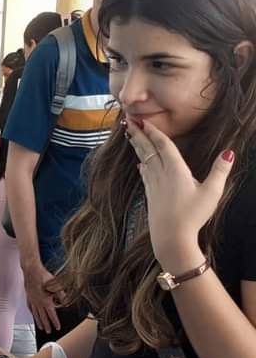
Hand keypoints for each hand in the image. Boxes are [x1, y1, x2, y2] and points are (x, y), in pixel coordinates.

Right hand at [22, 263, 63, 333]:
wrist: (31, 270)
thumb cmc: (43, 276)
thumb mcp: (56, 285)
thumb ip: (61, 295)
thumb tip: (65, 302)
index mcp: (46, 300)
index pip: (51, 314)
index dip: (55, 322)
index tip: (58, 327)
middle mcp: (38, 302)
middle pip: (43, 317)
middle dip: (47, 325)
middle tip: (49, 332)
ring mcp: (32, 300)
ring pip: (36, 314)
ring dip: (39, 321)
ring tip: (41, 327)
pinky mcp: (28, 296)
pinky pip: (30, 307)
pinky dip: (32, 312)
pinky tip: (33, 315)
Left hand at [126, 119, 233, 266]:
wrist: (171, 237)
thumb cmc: (192, 215)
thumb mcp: (212, 192)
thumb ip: (219, 171)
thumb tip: (229, 153)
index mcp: (175, 169)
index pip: (163, 145)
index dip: (153, 131)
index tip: (143, 120)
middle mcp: (160, 174)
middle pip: (148, 149)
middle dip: (138, 134)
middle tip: (128, 121)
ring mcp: (153, 185)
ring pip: (144, 160)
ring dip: (138, 147)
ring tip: (131, 137)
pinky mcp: (150, 195)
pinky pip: (144, 174)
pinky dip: (142, 165)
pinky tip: (141, 164)